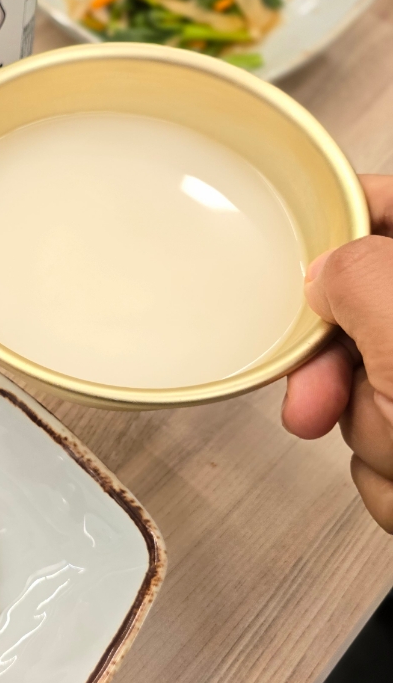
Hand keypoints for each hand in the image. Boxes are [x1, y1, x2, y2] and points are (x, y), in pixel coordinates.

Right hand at [282, 175, 392, 532]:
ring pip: (363, 391)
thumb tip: (325, 272)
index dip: (337, 222)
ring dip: (368, 433)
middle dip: (335, 374)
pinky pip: (379, 444)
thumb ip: (358, 276)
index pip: (388, 209)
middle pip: (362, 317)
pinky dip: (389, 473)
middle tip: (320, 398)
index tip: (299, 243)